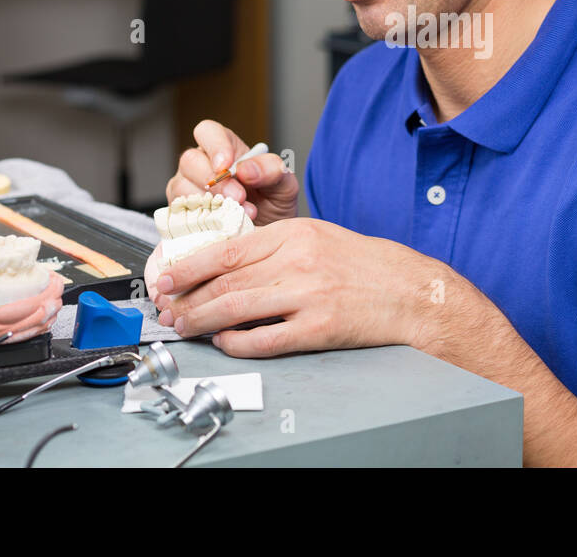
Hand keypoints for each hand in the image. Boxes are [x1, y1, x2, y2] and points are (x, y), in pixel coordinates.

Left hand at [153, 217, 449, 357]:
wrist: (410, 291)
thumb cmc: (365, 264)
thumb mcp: (318, 236)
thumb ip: (274, 245)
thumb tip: (225, 262)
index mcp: (296, 233)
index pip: (228, 249)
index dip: (189, 266)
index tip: (167, 277)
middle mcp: (299, 261)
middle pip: (226, 281)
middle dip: (188, 298)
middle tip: (168, 308)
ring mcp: (308, 296)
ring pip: (237, 308)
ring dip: (203, 320)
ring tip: (185, 326)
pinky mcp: (319, 329)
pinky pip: (265, 339)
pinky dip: (237, 342)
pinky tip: (225, 342)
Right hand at [165, 120, 297, 225]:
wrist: (268, 242)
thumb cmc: (273, 206)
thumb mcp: (284, 186)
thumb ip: (272, 170)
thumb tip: (245, 168)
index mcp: (226, 149)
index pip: (208, 132)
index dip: (215, 145)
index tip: (226, 165)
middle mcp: (201, 166)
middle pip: (190, 160)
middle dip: (215, 180)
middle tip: (239, 198)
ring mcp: (187, 190)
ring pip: (181, 187)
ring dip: (210, 203)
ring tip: (239, 215)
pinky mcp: (181, 215)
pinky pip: (179, 214)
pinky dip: (201, 220)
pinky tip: (222, 227)